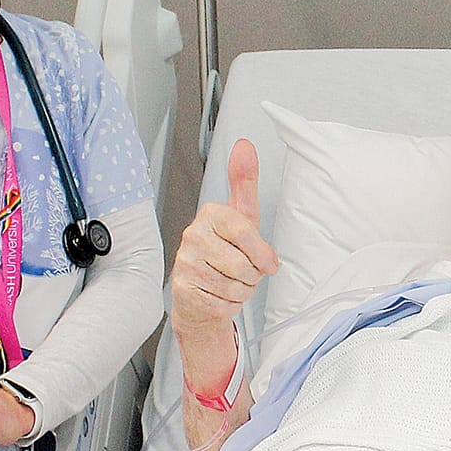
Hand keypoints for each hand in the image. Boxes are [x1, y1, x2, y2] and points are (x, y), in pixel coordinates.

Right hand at [171, 139, 278, 392]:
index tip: (268, 263)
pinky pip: (223, 302)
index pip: (245, 231)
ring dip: (242, 290)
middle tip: (244, 272)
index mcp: (210, 215)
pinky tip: (219, 293)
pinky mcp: (183, 289)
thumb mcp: (242, 215)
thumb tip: (244, 147)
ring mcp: (185, 262)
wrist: (200, 292)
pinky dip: (229, 303)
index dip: (262, 253)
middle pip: (242, 264)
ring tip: (231, 281)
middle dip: (252, 275)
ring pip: (234, 286)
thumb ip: (245, 182)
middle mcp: (193, 236)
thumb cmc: (225, 252)